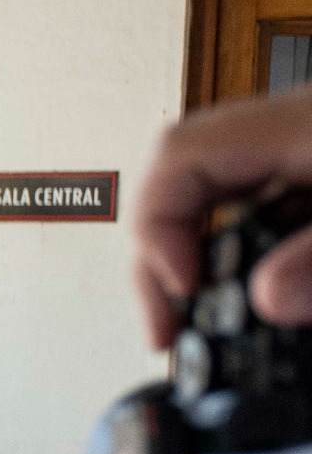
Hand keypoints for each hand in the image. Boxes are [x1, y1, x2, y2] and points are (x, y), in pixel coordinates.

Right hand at [134, 83, 311, 349]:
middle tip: (164, 327)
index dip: (158, 228)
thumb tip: (266, 297)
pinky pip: (242, 201)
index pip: (179, 157)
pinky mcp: (306, 173)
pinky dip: (221, 246)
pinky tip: (229, 287)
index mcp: (300, 126)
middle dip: (156, 257)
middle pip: (176, 176)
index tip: (185, 289)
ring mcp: (297, 149)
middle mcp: (290, 130)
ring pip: (204, 190)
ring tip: (181, 317)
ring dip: (182, 253)